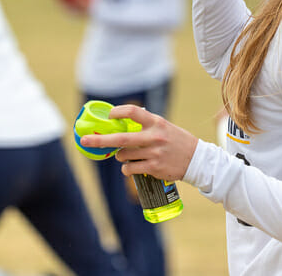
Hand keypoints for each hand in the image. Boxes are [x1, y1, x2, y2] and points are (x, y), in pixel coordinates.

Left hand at [80, 105, 198, 181]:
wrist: (197, 160)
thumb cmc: (178, 141)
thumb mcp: (165, 127)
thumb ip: (147, 124)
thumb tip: (123, 120)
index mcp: (156, 123)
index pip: (134, 112)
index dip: (118, 112)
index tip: (109, 115)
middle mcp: (154, 137)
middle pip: (120, 138)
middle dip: (99, 140)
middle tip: (84, 141)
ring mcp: (154, 153)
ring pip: (123, 155)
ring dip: (119, 156)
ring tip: (126, 156)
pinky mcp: (154, 168)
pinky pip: (130, 169)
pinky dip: (126, 169)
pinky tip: (131, 167)